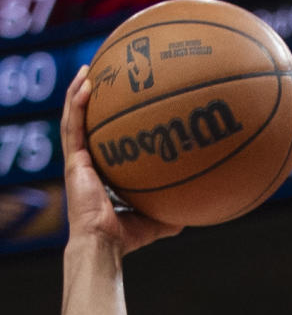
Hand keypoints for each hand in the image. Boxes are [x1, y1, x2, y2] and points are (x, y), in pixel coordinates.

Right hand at [61, 67, 181, 254]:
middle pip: (84, 123)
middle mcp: (86, 164)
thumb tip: (196, 208)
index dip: (104, 121)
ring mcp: (77, 161)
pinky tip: (87, 84)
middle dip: (89, 98)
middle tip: (99, 75)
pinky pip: (73, 126)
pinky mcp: (73, 162)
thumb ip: (171, 211)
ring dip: (78, 92)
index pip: (100, 141)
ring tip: (87, 69)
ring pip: (73, 119)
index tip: (115, 102)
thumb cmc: (124, 238)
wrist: (103, 244)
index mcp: (100, 173)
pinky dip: (77, 104)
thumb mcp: (155, 221)